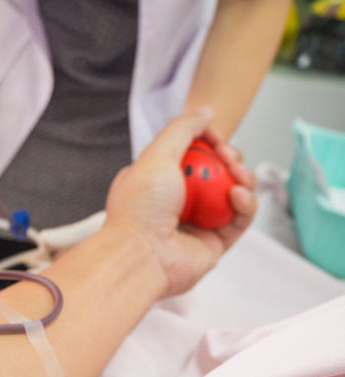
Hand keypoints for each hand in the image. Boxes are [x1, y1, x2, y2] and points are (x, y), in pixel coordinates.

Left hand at [104, 108, 256, 297]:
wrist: (140, 256)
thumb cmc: (139, 210)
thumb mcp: (157, 155)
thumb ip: (182, 130)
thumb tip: (205, 113)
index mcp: (155, 182)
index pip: (191, 155)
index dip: (208, 142)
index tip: (215, 136)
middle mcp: (175, 202)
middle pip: (216, 172)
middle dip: (229, 158)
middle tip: (228, 156)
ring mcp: (195, 224)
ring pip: (232, 194)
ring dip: (242, 178)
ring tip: (238, 174)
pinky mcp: (213, 243)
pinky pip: (239, 219)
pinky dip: (245, 204)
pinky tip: (238, 195)